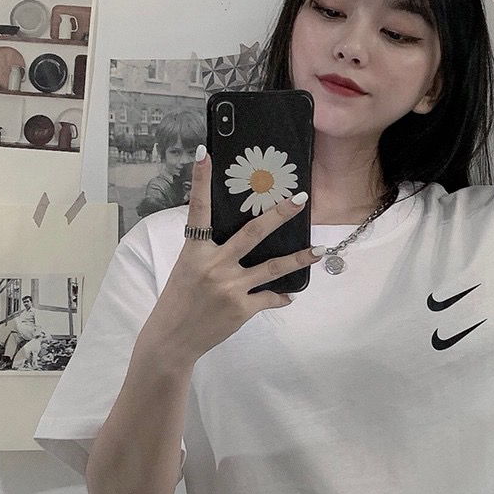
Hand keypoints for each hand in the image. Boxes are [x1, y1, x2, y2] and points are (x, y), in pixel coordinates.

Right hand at [144, 149, 321, 363]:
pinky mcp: (242, 308)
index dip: (200, 180)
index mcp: (195, 251)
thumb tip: (238, 240)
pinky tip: (289, 296)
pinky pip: (269, 297)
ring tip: (320, 250)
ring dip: (299, 258)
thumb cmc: (179, 301)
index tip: (205, 154)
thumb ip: (208, 252)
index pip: (198, 209)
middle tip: (300, 199)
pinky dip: (280, 297)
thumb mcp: (187, 269)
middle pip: (252, 233)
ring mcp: (230, 287)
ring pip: (273, 268)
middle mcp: (214, 265)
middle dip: (279, 215)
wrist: (173, 339)